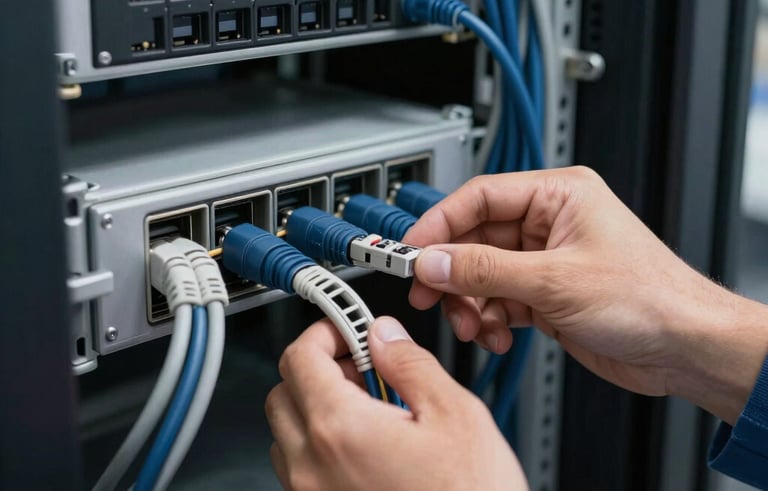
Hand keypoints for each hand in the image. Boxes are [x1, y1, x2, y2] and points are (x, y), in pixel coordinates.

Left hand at [266, 316, 527, 490]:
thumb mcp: (454, 415)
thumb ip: (409, 364)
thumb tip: (384, 336)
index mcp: (341, 429)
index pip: (300, 357)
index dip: (325, 331)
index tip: (348, 329)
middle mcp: (313, 466)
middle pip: (283, 391)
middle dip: (318, 367)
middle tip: (361, 365)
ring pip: (286, 432)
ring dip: (315, 407)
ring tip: (367, 408)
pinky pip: (299, 469)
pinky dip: (320, 444)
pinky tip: (365, 445)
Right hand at [404, 166, 767, 423]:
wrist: (684, 348)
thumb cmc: (649, 298)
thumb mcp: (553, 280)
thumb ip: (484, 270)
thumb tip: (433, 261)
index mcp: (557, 195)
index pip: (480, 197)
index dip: (440, 224)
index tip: (411, 250)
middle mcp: (548, 223)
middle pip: (475, 239)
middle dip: (452, 272)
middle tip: (428, 294)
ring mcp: (544, 261)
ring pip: (481, 274)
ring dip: (470, 303)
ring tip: (473, 325)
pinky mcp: (544, 294)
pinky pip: (497, 301)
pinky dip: (489, 320)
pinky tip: (498, 335)